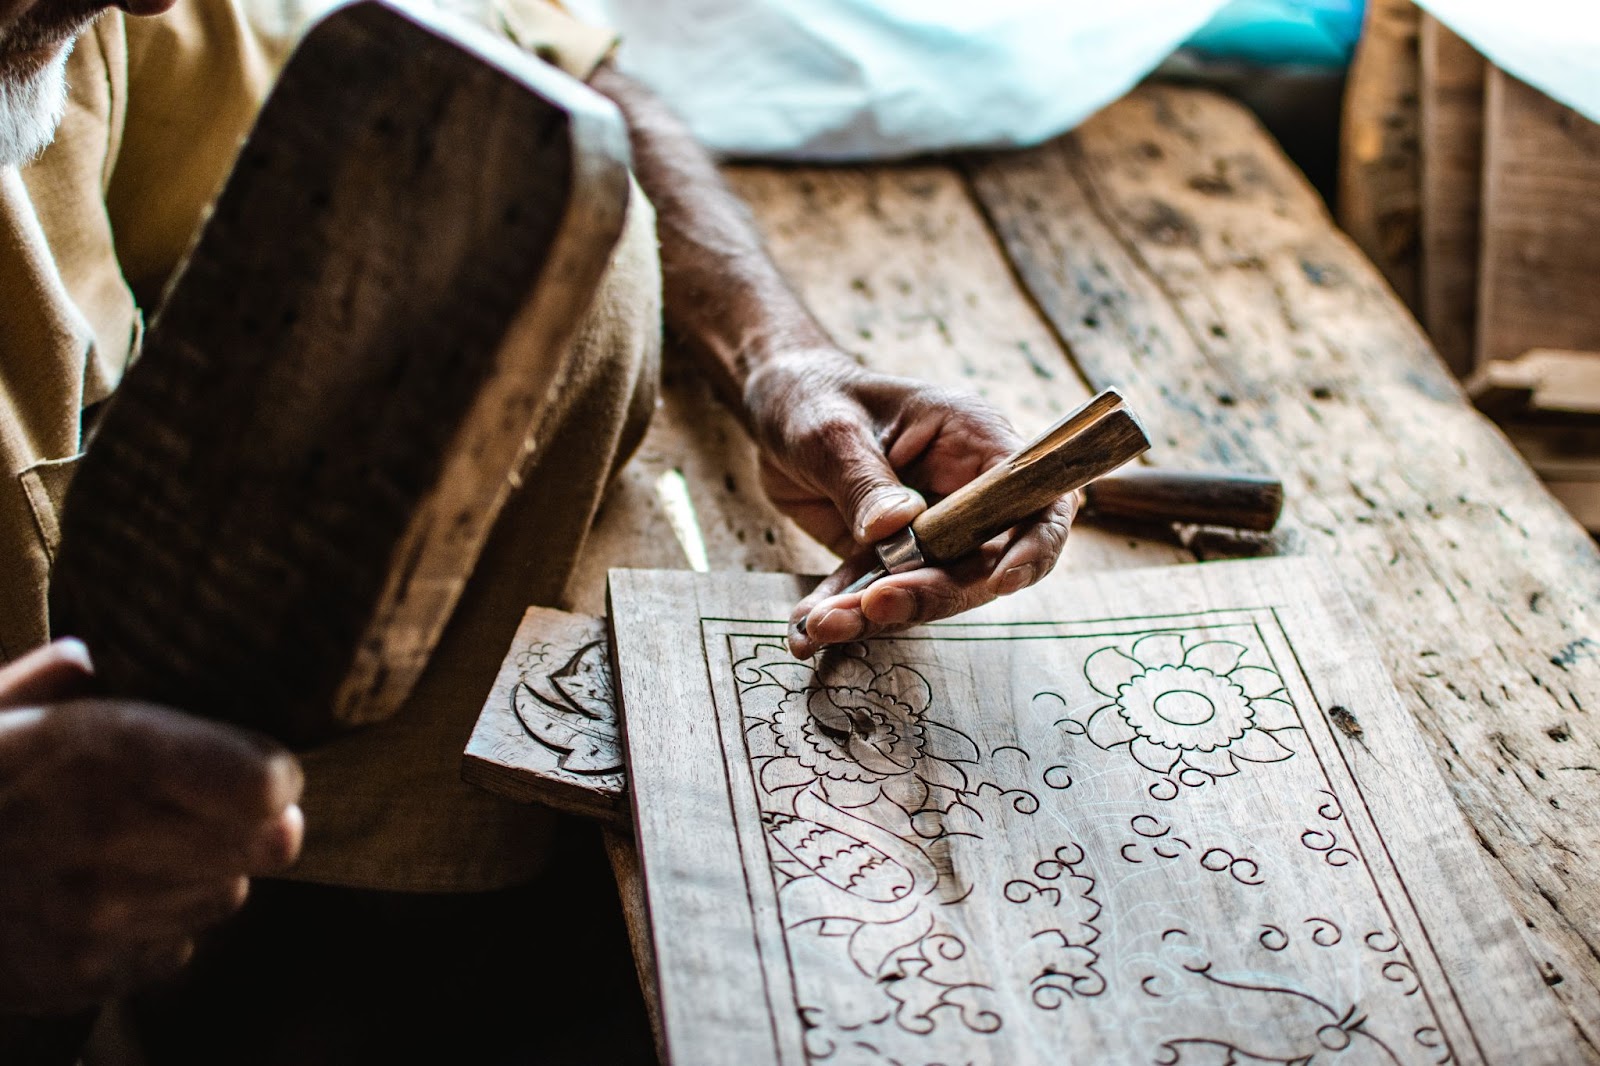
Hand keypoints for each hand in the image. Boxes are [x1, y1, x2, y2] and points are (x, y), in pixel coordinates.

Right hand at [0, 640, 303, 1013]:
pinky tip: (113, 896)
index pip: (260, 784)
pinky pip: (176, 948)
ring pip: (228, 894)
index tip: (261, 768)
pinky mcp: (83, 976)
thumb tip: (90, 659)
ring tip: (148, 845)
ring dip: (209, 871)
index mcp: (100, 753)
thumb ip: (51, 680)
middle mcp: (108, 838)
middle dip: (254, 821)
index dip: (272, 774)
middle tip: (218, 804)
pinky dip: (161, 924)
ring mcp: (97, 917)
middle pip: (267, 842)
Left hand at [746, 351, 1077, 658]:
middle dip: (930, 594)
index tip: (1002, 582)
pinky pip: (874, 594)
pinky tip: (805, 631)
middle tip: (872, 606)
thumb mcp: (831, 432)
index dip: (1034, 546)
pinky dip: (842, 614)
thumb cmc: (814, 397)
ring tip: (819, 624)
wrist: (777, 405)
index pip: (1035, 501)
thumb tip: (898, 528)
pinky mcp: (887, 556)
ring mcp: (928, 530)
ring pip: (925, 589)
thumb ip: (865, 481)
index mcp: (974, 441)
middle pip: (980, 564)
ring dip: (874, 615)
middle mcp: (963, 492)